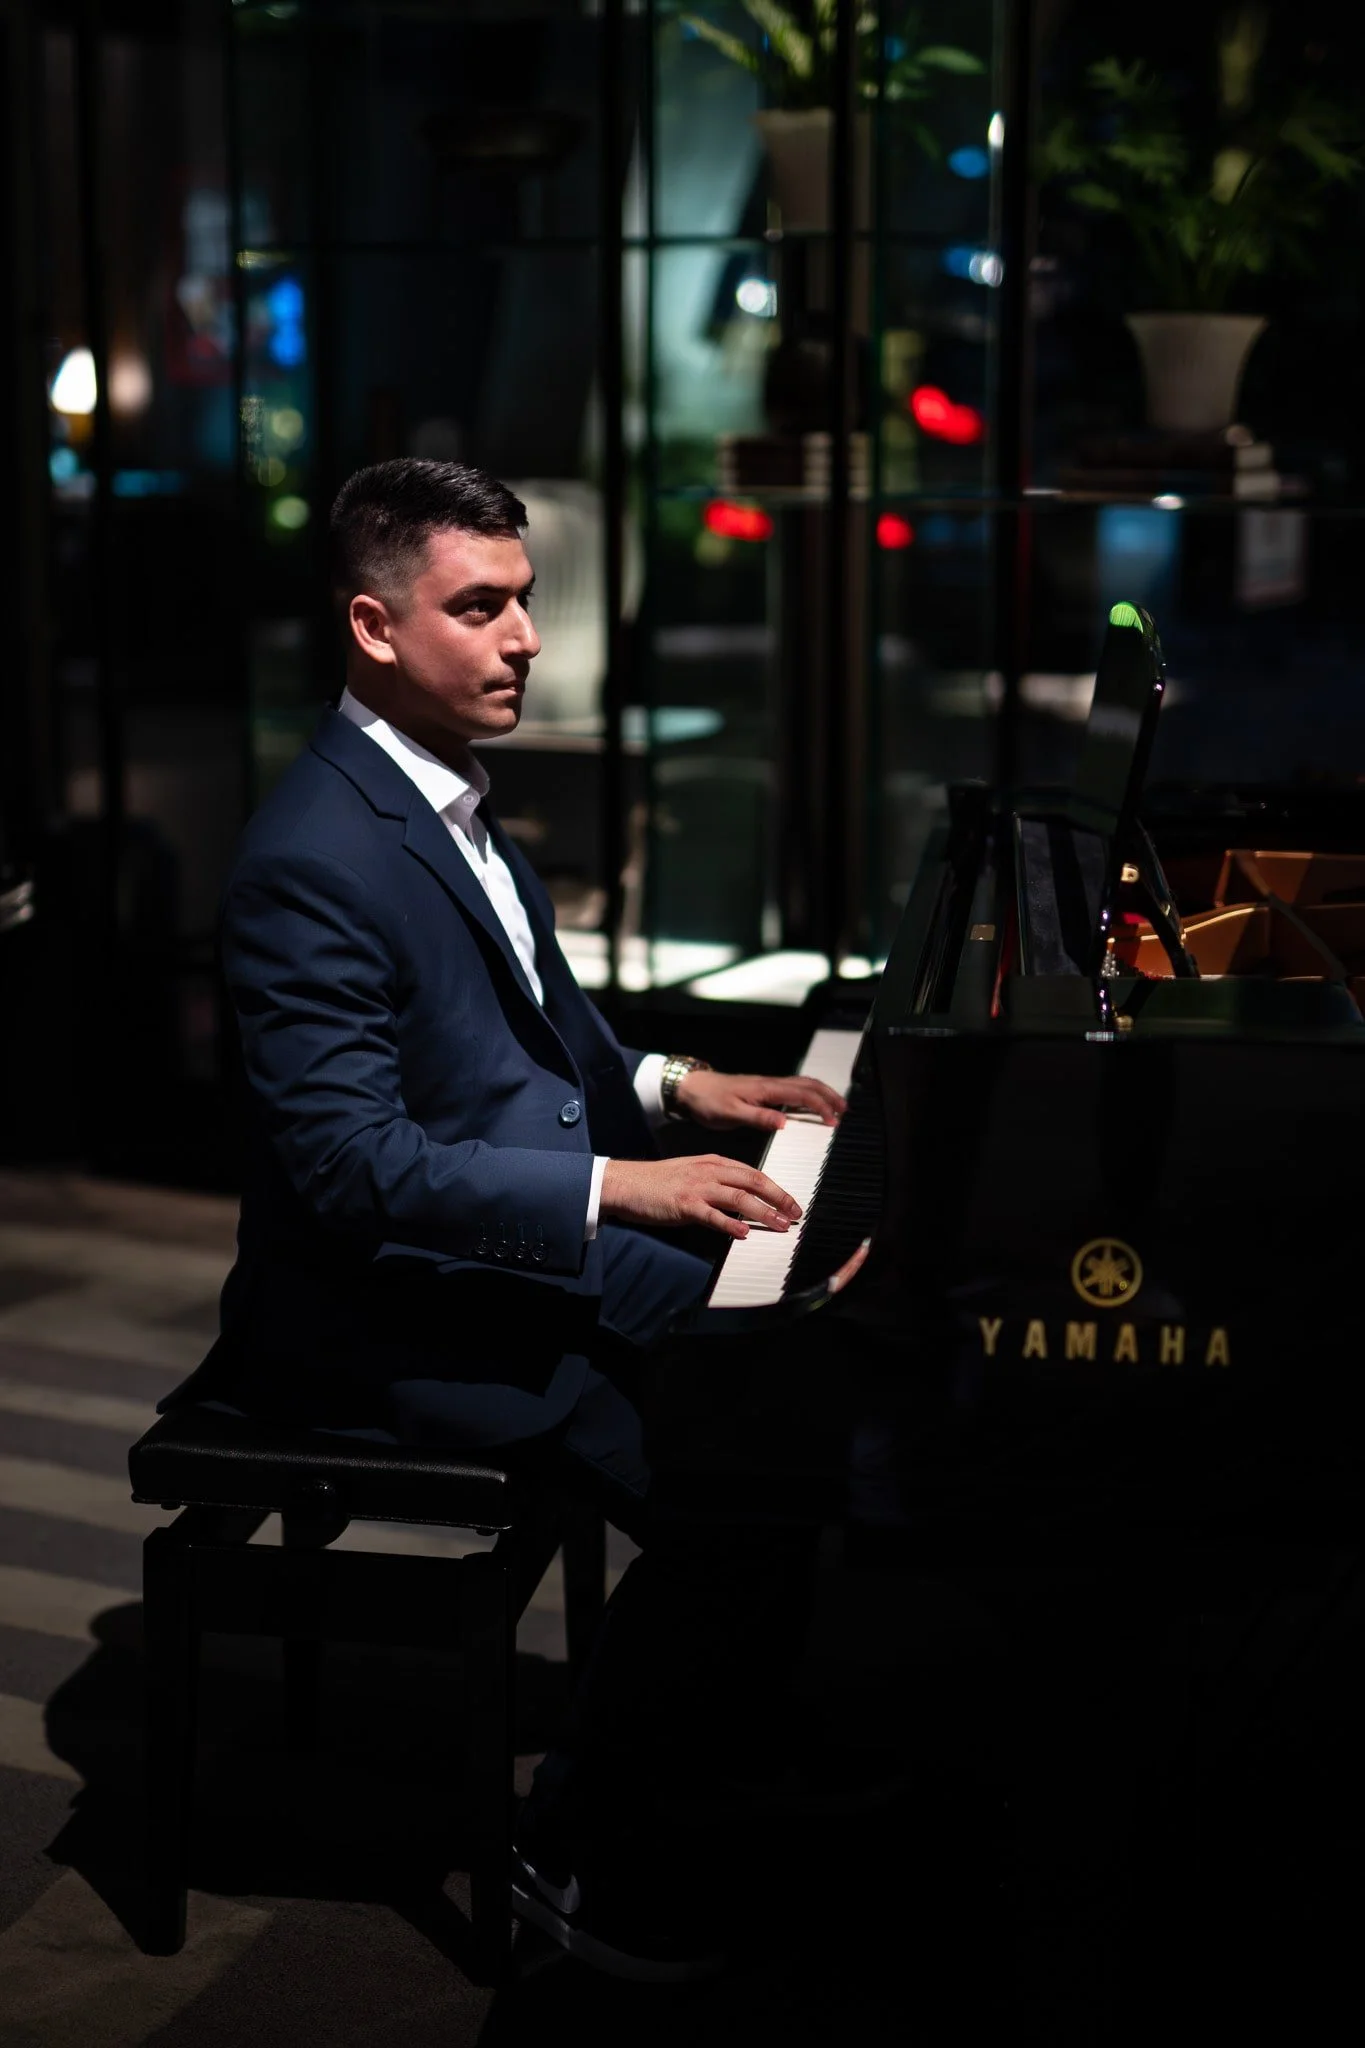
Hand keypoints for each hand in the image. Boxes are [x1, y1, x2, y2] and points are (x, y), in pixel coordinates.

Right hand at [600, 1155, 802, 1242]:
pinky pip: (712, 1214)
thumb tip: (743, 1204)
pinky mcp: (684, 1204)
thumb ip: (718, 1184)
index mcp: (714, 1162)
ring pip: (739, 1197)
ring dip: (763, 1212)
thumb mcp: (693, 1174)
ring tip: (780, 1226)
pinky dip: (730, 1223)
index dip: (776, 1189)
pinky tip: (744, 1233)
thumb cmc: (658, 1182)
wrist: (625, 1183)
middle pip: (753, 1181)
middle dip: (778, 1198)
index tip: (791, 1204)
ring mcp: (697, 1187)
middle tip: (795, 1214)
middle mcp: (709, 1171)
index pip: (754, 1173)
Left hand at [674, 1068, 844, 1133]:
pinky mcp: (762, 1090)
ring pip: (802, 1084)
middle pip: (809, 1085)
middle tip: (845, 1110)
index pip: (802, 1095)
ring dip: (821, 1093)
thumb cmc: (709, 1101)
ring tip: (835, 1106)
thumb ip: (758, 1118)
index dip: (821, 1107)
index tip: (833, 1121)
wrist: (692, 1089)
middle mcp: (770, 1084)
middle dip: (830, 1096)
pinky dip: (808, 1095)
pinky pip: (792, 1089)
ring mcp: (767, 1086)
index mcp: (766, 1089)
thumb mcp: (731, 1114)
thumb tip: (784, 1122)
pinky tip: (809, 1104)